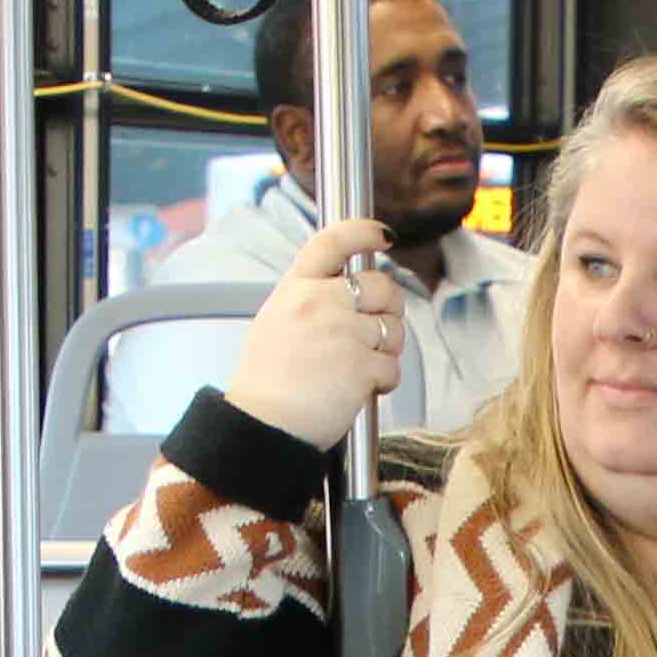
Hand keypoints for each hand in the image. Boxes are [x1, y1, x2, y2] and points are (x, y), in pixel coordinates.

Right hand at [223, 220, 409, 447]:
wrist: (263, 425)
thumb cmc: (268, 383)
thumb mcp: (276, 323)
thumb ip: (311, 301)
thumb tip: (347, 292)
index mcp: (296, 289)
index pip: (333, 242)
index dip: (364, 232)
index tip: (383, 235)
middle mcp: (319, 303)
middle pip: (382, 286)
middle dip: (389, 309)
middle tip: (376, 331)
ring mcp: (342, 333)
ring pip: (393, 329)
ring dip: (387, 350)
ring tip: (361, 367)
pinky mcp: (360, 366)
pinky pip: (393, 366)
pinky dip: (385, 382)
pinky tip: (362, 390)